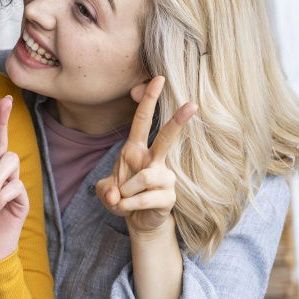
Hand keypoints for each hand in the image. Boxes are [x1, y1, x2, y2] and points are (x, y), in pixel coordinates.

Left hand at [95, 76, 197, 236]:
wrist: (136, 220)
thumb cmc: (122, 197)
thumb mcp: (105, 191)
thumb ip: (105, 190)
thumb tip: (115, 194)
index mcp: (135, 150)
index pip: (142, 120)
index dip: (148, 100)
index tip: (158, 78)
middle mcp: (153, 159)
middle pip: (166, 137)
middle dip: (178, 121)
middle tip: (193, 104)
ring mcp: (164, 177)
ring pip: (145, 176)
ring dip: (125, 191)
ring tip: (122, 199)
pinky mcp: (169, 196)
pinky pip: (144, 198)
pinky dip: (129, 205)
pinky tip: (127, 208)